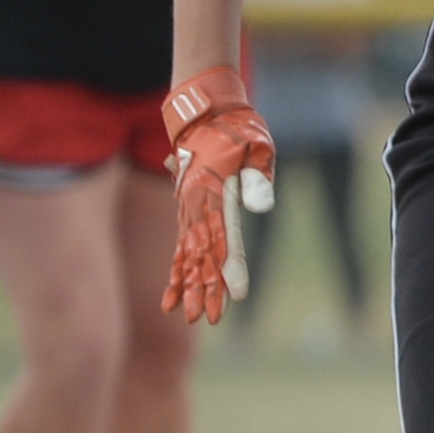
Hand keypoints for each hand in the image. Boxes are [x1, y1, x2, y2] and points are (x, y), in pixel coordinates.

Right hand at [160, 66, 275, 324]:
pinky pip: (180, 245)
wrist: (207, 111)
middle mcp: (196, 207)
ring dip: (188, 287)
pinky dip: (177, 270)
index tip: (237, 296)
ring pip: (186, 255)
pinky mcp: (186, 209)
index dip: (231, 269)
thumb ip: (256, 178)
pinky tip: (173, 294)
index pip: (225, 239)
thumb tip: (260, 207)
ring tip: (185, 318)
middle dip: (206, 290)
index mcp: (214, 194)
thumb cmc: (239, 129)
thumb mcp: (257, 147)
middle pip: (202, 256)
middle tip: (208, 321)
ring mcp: (188, 209)